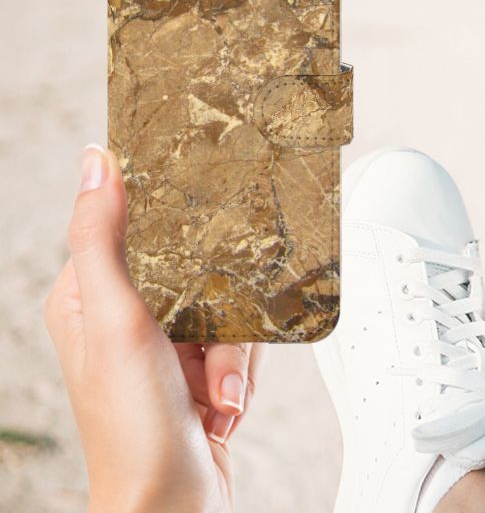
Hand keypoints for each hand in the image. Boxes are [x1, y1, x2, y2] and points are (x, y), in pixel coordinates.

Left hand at [45, 144, 265, 512]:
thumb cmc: (133, 429)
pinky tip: (224, 401)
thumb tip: (96, 163)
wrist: (173, 505)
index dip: (171, 224)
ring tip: (217, 389)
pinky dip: (240, 372)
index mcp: (87, 297)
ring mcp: (163, 345)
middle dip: (217, 310)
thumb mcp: (116, 321)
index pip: (131, 227)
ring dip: (232, 351)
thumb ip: (102, 240)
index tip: (202, 216)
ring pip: (225, 304)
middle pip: (194, 267)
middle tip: (211, 341)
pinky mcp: (197, 369)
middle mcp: (124, 317)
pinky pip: (239, 341)